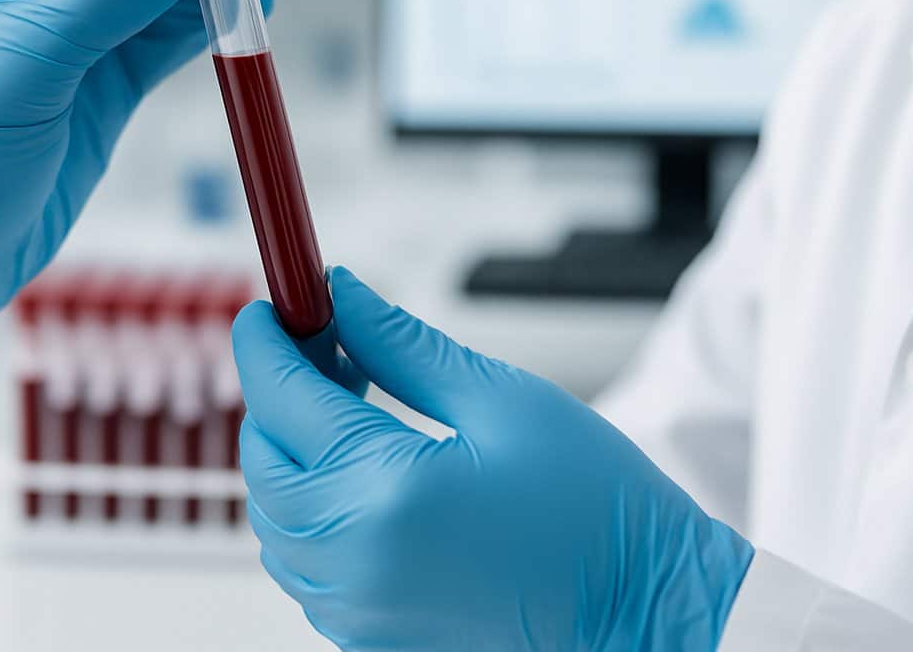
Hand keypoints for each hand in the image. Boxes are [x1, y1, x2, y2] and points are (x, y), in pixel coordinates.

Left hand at [233, 267, 752, 651]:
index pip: (283, 397)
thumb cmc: (597, 510)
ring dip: (292, 451)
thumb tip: (341, 294)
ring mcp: (355, 610)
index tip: (272, 305)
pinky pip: (302, 561)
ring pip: (274, 514)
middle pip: (264, 457)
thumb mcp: (502, 399)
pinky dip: (310, 508)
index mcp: (386, 493)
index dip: (266, 340)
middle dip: (279, 392)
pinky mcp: (368, 636)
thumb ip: (402, 344)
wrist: (648, 611)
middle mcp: (354, 560)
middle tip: (328, 346)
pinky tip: (362, 470)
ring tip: (353, 403)